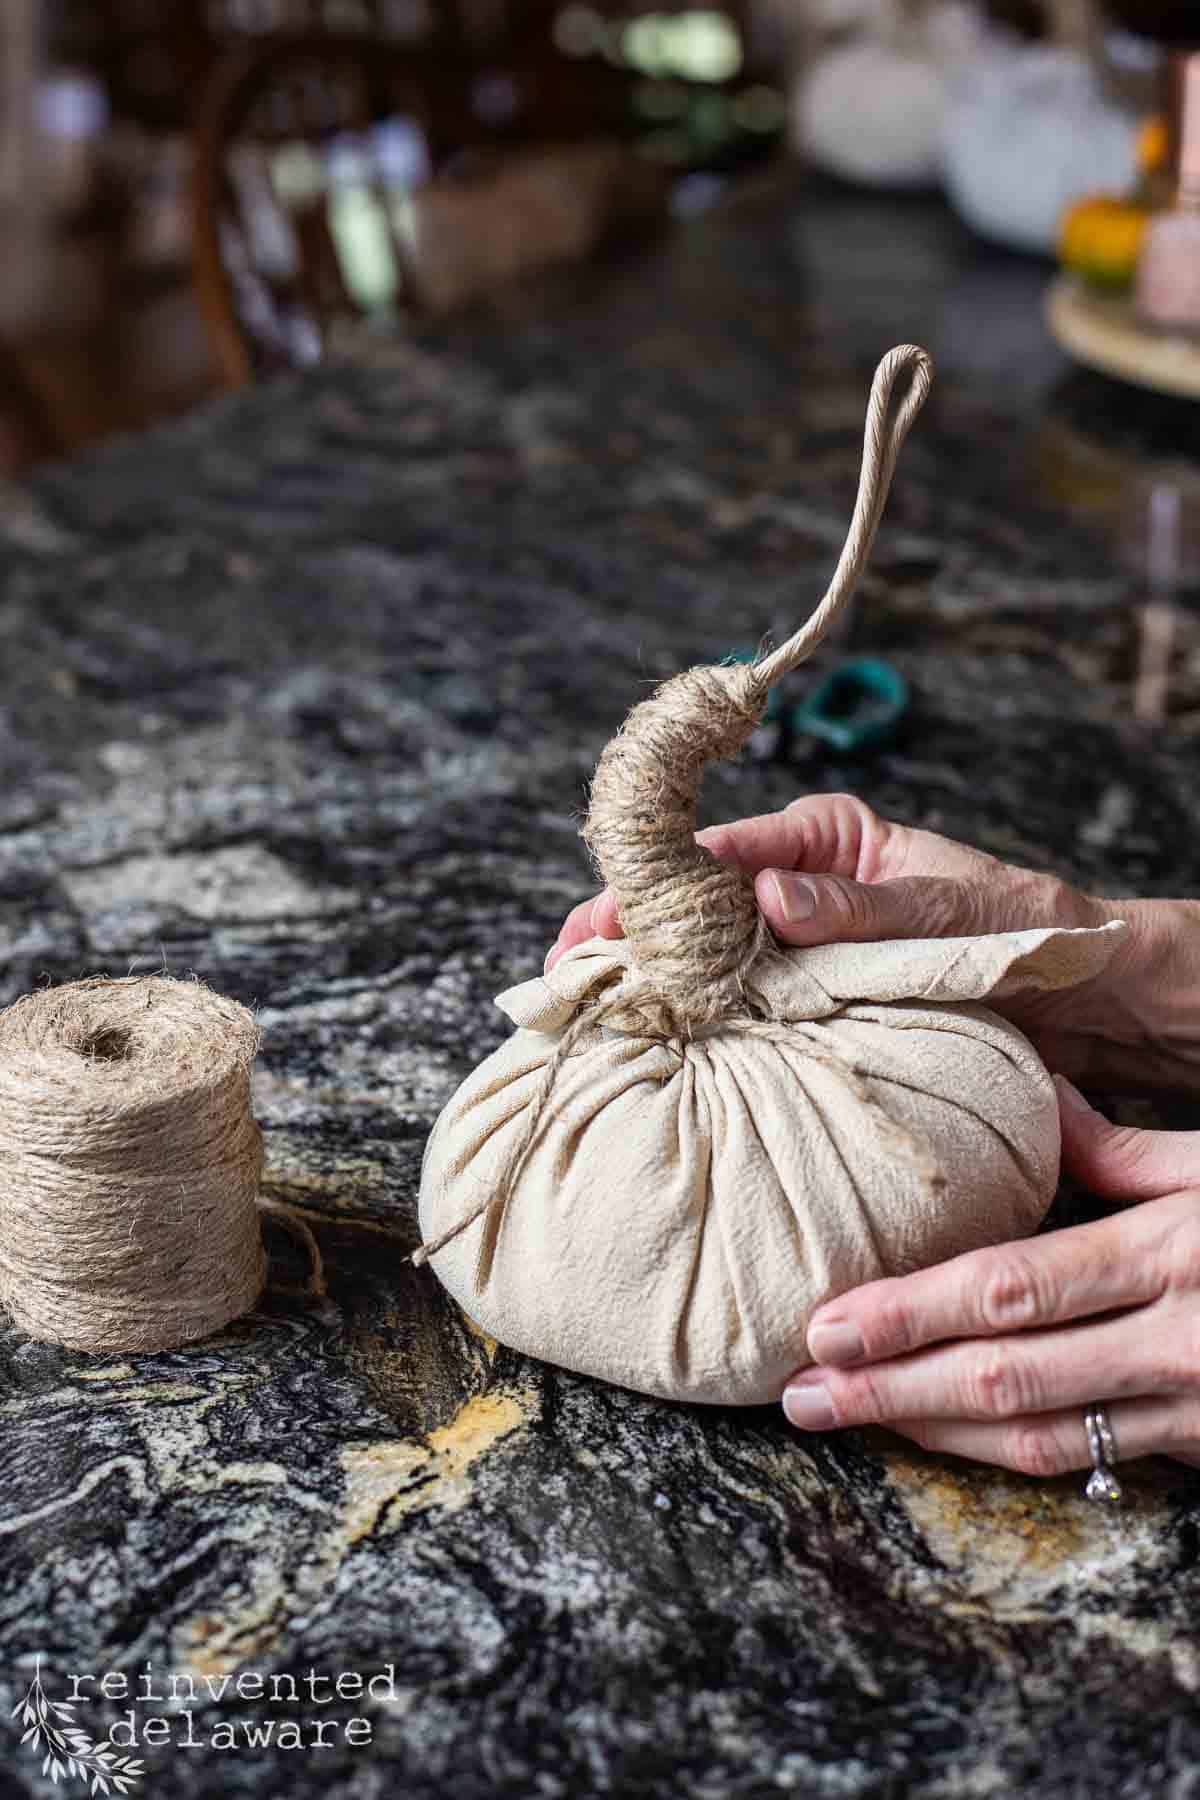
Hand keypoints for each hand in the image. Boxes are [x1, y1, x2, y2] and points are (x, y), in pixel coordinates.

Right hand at [548, 792, 1199, 1092]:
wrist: (1086, 996)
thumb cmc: (1027, 930)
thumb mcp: (950, 914)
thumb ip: (863, 906)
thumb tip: (769, 893)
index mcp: (824, 836)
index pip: (716, 850)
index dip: (648, 886)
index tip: (599, 927)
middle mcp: (799, 883)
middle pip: (689, 902)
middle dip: (627, 937)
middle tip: (566, 981)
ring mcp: (799, 943)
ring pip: (703, 956)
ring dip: (652, 985)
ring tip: (590, 1019)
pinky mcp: (809, 996)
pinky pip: (739, 1004)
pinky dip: (696, 1023)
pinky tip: (656, 1048)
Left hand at [782, 1078, 1199, 1473]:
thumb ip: (1125, 1151)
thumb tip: (1043, 1099)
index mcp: (1167, 1255)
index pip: (1010, 1290)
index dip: (910, 1313)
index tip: (828, 1323)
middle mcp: (1171, 1342)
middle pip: (1005, 1374)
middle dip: (891, 1386)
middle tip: (802, 1390)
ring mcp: (1187, 1405)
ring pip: (1038, 1435)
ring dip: (930, 1430)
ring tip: (844, 1415)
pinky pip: (1085, 1459)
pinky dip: (1002, 1448)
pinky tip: (937, 1432)